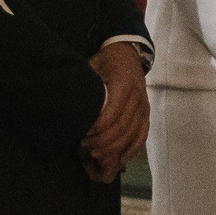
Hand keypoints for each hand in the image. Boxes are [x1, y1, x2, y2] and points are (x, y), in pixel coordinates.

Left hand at [81, 41, 148, 179]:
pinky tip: (117, 160)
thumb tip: (69, 107)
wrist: (128, 54)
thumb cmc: (105, 62)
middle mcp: (137, 97)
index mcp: (123, 84)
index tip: (81, 136)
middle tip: (84, 148)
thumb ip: (84, 86)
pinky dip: (129, 151)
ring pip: (131, 136)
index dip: (95, 130)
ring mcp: (144, 107)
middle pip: (121, 129)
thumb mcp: (91, 66)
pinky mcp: (146, 115)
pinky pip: (141, 137)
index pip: (110, 115)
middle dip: (101, 143)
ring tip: (95, 155)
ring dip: (113, 150)